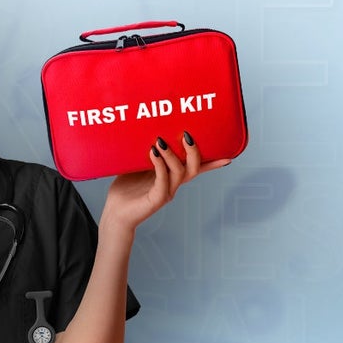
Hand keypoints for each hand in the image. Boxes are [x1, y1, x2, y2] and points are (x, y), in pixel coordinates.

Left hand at [101, 132, 232, 232]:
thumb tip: (149, 130)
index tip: (228, 155)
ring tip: (160, 141)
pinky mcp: (155, 200)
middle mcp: (172, 185)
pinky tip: (153, 153)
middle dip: (193, 151)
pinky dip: (160, 166)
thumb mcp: (136, 165)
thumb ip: (146, 152)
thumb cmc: (125, 188)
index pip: (196, 168)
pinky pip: (163, 182)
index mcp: (171, 177)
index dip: (212, 163)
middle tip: (186, 135)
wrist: (115, 212)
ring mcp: (166, 193)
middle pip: (192, 168)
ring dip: (172, 155)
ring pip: (179, 173)